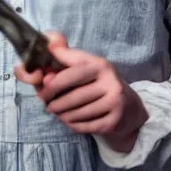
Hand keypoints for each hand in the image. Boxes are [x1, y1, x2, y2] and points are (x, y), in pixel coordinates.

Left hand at [14, 32, 148, 152]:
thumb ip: (63, 56)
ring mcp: (114, 103)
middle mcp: (110, 82)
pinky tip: (70, 120)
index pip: (70, 73)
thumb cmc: (98, 83)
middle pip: (72, 96)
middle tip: (47, 104)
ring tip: (57, 112)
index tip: (42, 88)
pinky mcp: (114, 121)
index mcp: (100, 64)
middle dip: (54, 102)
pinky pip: (85, 126)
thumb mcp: (85, 64)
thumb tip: (47, 45)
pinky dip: (73, 124)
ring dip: (62, 114)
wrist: (129, 108)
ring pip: (77, 112)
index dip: (52, 83)